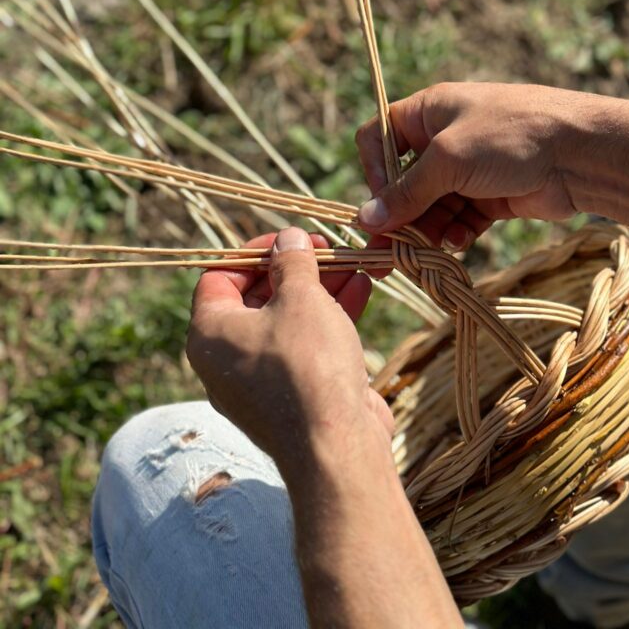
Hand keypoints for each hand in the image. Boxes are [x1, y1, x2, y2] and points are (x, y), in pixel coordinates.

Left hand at [186, 227, 392, 477]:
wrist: (337, 447)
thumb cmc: (308, 364)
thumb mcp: (300, 297)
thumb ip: (293, 262)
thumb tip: (288, 239)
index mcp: (210, 333)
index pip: (220, 276)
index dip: (254, 251)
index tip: (289, 239)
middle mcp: (227, 359)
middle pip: (258, 297)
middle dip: (296, 269)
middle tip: (327, 248)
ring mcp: (261, 381)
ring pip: (287, 321)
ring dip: (320, 289)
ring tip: (353, 263)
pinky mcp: (294, 396)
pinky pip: (306, 346)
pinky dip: (329, 318)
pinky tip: (361, 291)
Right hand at [356, 83, 587, 248]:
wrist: (580, 154)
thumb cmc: (510, 137)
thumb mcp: (449, 159)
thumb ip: (407, 192)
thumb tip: (365, 220)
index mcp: (428, 112)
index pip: (379, 138)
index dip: (372, 170)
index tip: (378, 203)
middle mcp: (444, 139)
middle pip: (404, 182)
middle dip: (397, 217)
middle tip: (385, 257)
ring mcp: (468, 169)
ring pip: (431, 206)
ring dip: (426, 231)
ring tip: (425, 255)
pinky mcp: (490, 196)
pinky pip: (459, 219)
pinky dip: (454, 233)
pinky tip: (458, 243)